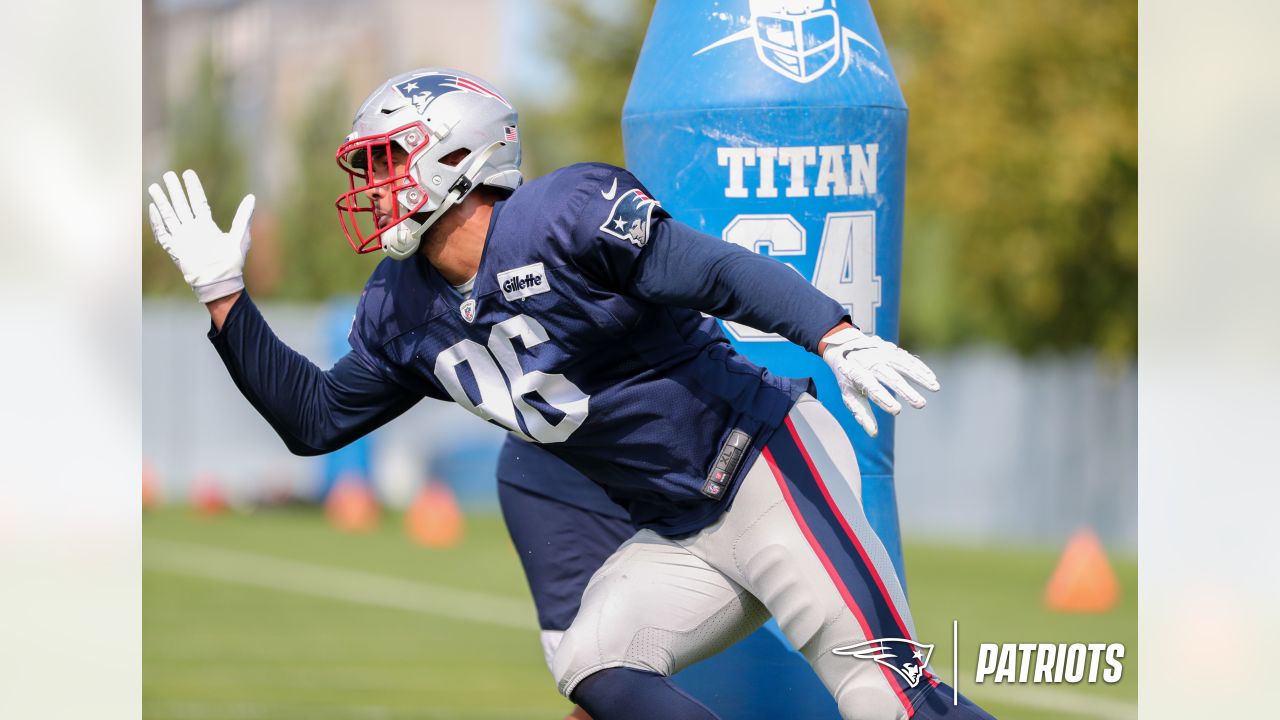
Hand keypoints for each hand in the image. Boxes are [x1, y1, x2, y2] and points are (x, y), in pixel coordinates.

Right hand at [148, 169, 254, 302]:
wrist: (221, 282)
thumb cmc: (232, 262)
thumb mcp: (240, 235)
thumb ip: (243, 216)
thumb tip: (252, 197)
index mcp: (207, 225)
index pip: (197, 201)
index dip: (193, 187)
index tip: (188, 173)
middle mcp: (193, 229)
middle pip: (181, 205)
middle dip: (174, 190)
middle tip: (168, 174)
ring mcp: (182, 238)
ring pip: (169, 215)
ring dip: (162, 201)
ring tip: (155, 186)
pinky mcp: (174, 249)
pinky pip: (163, 233)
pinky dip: (157, 221)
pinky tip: (153, 208)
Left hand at [820, 327, 939, 436]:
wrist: (845, 346)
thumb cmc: (849, 377)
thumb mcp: (849, 395)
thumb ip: (862, 413)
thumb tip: (873, 433)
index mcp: (856, 374)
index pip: (871, 387)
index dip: (883, 398)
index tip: (897, 410)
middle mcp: (869, 362)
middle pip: (889, 376)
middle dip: (906, 390)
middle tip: (920, 404)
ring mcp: (881, 353)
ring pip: (903, 364)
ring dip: (920, 376)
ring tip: (935, 388)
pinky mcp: (892, 349)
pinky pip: (908, 358)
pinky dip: (920, 367)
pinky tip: (932, 378)